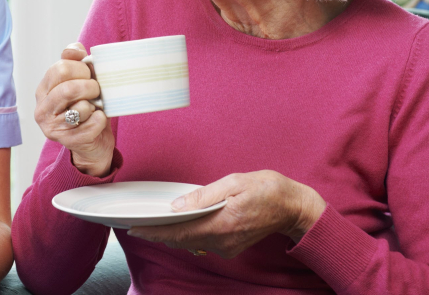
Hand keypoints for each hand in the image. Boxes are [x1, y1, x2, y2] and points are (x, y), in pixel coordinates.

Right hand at [34, 43, 114, 176]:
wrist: (92, 143)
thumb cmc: (87, 107)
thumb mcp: (80, 80)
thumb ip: (75, 61)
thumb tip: (75, 49)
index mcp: (44, 89)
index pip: (59, 69)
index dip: (80, 68)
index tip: (89, 74)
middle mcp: (43, 109)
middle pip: (68, 89)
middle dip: (89, 86)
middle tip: (97, 90)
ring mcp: (53, 127)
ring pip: (80, 108)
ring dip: (95, 105)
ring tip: (95, 106)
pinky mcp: (68, 142)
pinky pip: (91, 126)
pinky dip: (100, 120)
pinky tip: (99, 119)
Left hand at [127, 170, 325, 258]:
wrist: (293, 206)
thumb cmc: (266, 189)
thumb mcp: (234, 182)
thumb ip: (204, 195)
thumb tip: (178, 206)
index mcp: (222, 224)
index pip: (179, 232)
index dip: (155, 232)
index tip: (135, 229)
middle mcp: (223, 241)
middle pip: (182, 240)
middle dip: (158, 233)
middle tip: (136, 225)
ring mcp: (227, 246)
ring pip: (191, 242)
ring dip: (171, 234)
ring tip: (151, 223)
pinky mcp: (231, 246)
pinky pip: (202, 241)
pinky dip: (187, 234)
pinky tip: (178, 224)